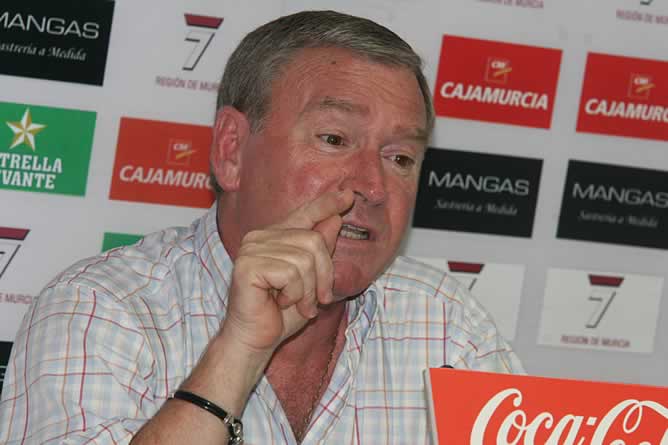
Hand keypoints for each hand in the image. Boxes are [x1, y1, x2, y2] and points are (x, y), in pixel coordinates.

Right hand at [222, 189, 353, 354]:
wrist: (255, 341)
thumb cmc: (281, 314)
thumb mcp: (311, 281)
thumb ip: (320, 251)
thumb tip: (334, 219)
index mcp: (274, 237)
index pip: (305, 213)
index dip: (327, 204)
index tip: (348, 195)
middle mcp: (260, 237)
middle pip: (313, 240)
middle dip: (324, 275)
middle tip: (318, 300)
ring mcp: (252, 249)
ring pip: (304, 259)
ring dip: (308, 290)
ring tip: (298, 305)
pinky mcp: (247, 265)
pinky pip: (290, 273)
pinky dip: (295, 294)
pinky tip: (281, 303)